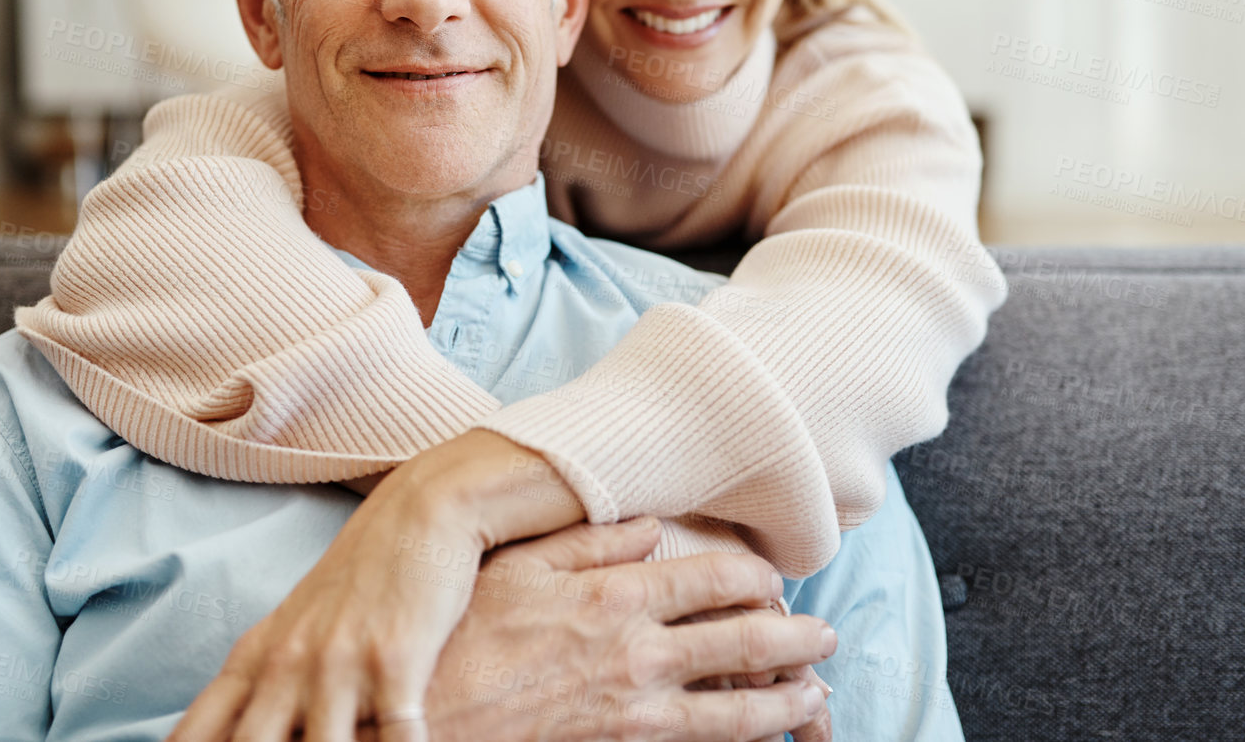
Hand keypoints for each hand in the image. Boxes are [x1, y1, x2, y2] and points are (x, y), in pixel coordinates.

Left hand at [168, 430, 586, 741]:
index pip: (195, 736)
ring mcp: (339, 665)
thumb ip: (256, 682)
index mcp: (254, 661)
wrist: (421, 511)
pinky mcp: (395, 660)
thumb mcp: (293, 626)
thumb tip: (210, 731)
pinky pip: (395, 736)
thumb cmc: (361, 576)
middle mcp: (286, 666)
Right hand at [363, 517, 835, 740]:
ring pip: (739, 711)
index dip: (761, 579)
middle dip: (798, 641)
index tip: (777, 581)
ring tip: (817, 696)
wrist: (417, 730)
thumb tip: (647, 525)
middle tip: (827, 637)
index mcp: (616, 598)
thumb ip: (585, 540)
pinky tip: (762, 740)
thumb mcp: (513, 568)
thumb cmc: (457, 641)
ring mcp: (636, 714)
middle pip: (747, 645)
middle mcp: (639, 656)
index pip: (718, 581)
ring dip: (787, 702)